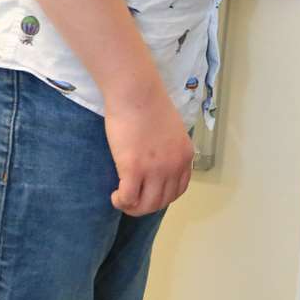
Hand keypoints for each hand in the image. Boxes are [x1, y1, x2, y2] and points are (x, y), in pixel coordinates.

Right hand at [105, 82, 194, 215]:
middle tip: (130, 200)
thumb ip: (168, 149)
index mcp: (185, 156)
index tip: (147, 193)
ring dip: (132, 207)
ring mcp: (156, 169)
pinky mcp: (134, 168)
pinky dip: (121, 201)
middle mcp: (174, 166)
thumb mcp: (171, 131)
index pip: (178, 190)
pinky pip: (129, 198)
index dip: (161, 197)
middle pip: (162, 201)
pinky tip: (115, 195)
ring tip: (121, 198)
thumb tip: (156, 163)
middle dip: (145, 206)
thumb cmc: (148, 106)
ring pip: (147, 204)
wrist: (137, 93)